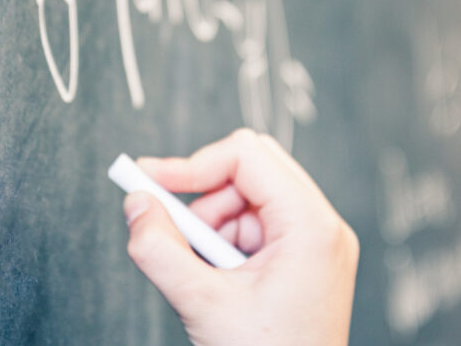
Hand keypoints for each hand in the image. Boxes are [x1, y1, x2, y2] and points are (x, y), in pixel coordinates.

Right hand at [121, 129, 359, 345]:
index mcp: (311, 226)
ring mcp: (319, 243)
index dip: (192, 163)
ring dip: (213, 224)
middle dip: (204, 195)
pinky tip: (221, 280)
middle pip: (252, 168)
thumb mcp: (202, 304)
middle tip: (168, 223)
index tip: (149, 179)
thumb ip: (160, 249)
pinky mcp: (308, 259)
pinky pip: (259, 226)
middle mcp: (323, 227)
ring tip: (202, 272)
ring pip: (250, 198)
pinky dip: (227, 243)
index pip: (246, 155)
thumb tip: (137, 204)